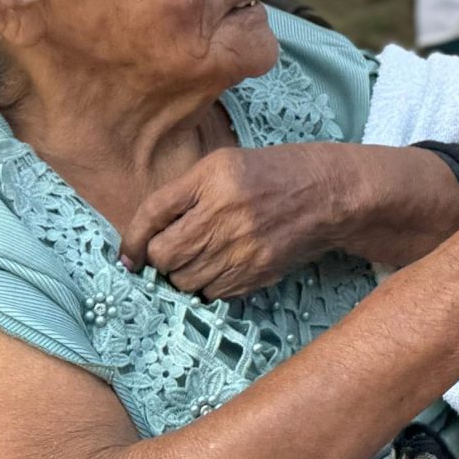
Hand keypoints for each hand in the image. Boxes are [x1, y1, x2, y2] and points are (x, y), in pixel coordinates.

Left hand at [119, 143, 364, 299]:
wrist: (328, 193)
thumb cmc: (272, 174)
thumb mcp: (225, 164)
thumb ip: (184, 195)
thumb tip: (143, 245)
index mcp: (214, 176)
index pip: (154, 212)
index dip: (134, 239)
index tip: (129, 255)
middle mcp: (226, 211)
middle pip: (165, 254)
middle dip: (160, 259)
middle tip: (173, 252)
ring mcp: (242, 245)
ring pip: (184, 280)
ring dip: (182, 275)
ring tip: (201, 258)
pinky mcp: (256, 272)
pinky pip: (211, 293)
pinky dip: (207, 286)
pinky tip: (222, 267)